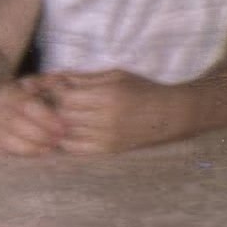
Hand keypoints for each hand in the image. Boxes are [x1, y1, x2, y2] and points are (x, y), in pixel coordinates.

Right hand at [0, 75, 65, 155]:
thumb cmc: (26, 97)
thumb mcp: (38, 85)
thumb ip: (52, 84)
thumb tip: (63, 85)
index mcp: (9, 91)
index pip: (25, 105)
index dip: (45, 119)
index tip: (61, 128)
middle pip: (14, 123)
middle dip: (39, 135)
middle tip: (56, 140)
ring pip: (3, 139)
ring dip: (30, 147)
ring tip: (47, 148)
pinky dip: (14, 152)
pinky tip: (31, 152)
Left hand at [52, 69, 178, 153]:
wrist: (172, 114)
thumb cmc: (143, 89)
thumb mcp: (115, 75)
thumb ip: (84, 78)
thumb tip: (54, 77)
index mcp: (108, 96)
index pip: (66, 97)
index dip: (57, 91)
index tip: (60, 88)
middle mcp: (106, 119)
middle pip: (63, 115)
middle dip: (56, 106)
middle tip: (58, 101)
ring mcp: (107, 137)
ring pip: (66, 132)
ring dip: (59, 123)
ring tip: (64, 114)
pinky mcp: (109, 150)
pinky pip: (75, 147)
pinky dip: (67, 139)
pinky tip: (70, 129)